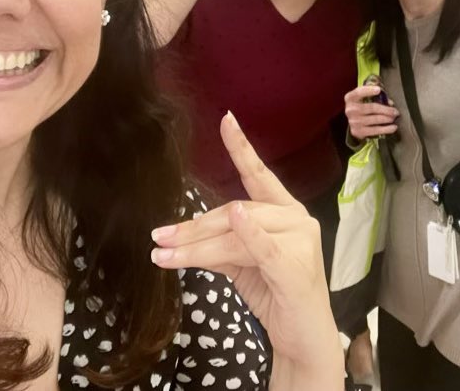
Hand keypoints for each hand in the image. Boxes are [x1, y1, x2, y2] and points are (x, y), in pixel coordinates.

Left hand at [150, 114, 341, 378]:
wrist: (301, 338)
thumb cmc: (275, 295)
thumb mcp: (241, 265)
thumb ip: (220, 243)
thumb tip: (178, 237)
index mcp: (286, 212)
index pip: (259, 176)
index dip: (241, 148)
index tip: (226, 120)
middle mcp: (297, 219)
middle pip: (233, 212)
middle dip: (192, 227)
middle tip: (158, 238)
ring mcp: (301, 241)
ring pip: (236, 234)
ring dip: (197, 246)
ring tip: (163, 255)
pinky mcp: (296, 266)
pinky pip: (264, 246)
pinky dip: (247, 233)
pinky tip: (232, 222)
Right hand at [344, 83, 398, 138]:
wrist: (353, 121)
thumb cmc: (362, 106)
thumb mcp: (364, 98)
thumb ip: (376, 97)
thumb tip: (390, 103)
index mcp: (350, 98)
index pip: (359, 93)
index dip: (368, 91)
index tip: (378, 90)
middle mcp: (350, 110)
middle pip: (372, 108)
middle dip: (386, 110)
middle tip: (395, 111)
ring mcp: (354, 122)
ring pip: (375, 119)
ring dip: (387, 119)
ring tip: (394, 118)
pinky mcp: (358, 131)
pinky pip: (375, 130)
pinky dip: (386, 129)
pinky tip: (393, 127)